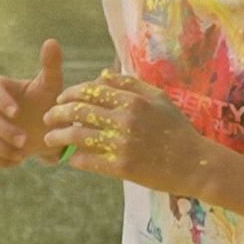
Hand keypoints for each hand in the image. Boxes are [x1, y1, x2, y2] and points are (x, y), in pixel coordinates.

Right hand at [0, 40, 66, 167]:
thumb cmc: (44, 104)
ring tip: (21, 154)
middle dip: (2, 129)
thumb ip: (51, 66)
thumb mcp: (51, 87)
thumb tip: (52, 41)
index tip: (17, 112)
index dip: (1, 100)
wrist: (40, 131)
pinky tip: (15, 162)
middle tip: (24, 141)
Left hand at [46, 71, 212, 193]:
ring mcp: (122, 145)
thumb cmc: (178, 129)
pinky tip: (69, 158)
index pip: (91, 90)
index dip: (70, 93)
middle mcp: (125, 120)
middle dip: (57, 113)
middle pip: (78, 111)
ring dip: (58, 137)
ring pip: (77, 136)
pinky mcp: (122, 168)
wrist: (194, 164)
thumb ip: (131, 84)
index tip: (61, 98)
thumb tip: (102, 76)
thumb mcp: (160, 99)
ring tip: (49, 139)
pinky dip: (74, 159)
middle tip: (48, 117)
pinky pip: (88, 161)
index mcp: (133, 100)